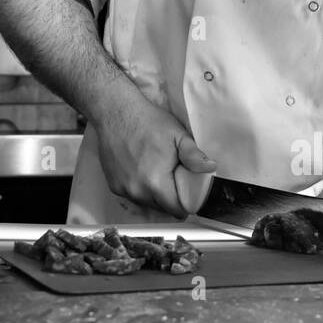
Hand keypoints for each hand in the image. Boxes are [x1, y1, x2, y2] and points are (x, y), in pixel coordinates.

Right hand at [93, 82, 215, 218]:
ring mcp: (123, 189)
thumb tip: (210, 168)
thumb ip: (194, 155)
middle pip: (162, 209)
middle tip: (174, 178)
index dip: (186, 204)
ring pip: (146, 203)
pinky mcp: (113, 185)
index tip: (189, 193)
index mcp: (156, 183)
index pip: (176, 210)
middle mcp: (137, 191)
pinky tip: (141, 170)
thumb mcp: (177, 135)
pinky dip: (139, 188)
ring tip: (157, 173)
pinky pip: (132, 195)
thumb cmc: (147, 121)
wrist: (116, 111)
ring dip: (154, 194)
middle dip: (171, 198)